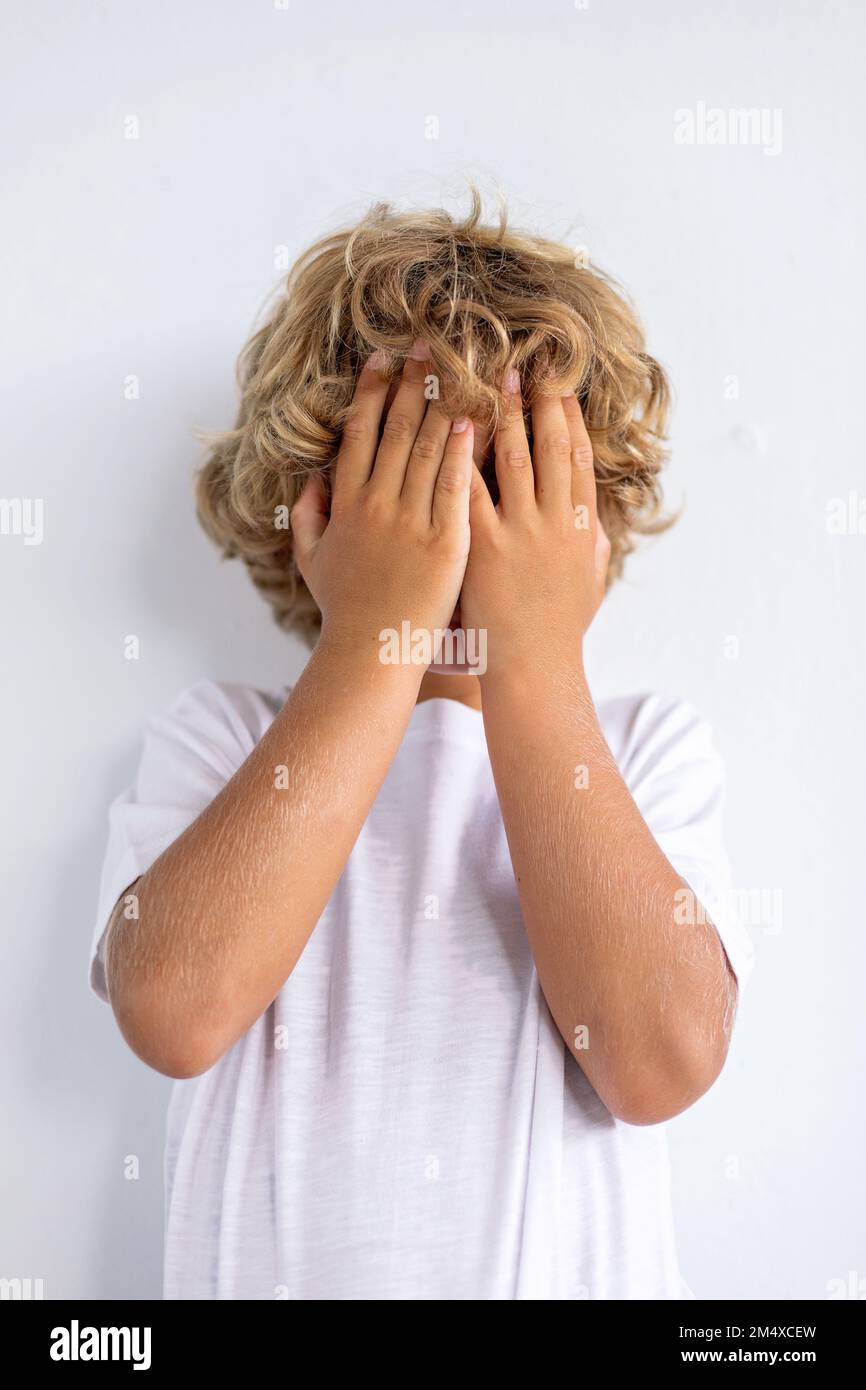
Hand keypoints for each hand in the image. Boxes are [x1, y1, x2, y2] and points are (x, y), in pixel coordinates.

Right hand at [290, 344, 473, 659]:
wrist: (372, 653)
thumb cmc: (344, 610)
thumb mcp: (311, 560)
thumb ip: (308, 515)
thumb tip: (311, 478)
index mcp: (346, 503)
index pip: (360, 432)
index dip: (373, 391)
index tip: (386, 358)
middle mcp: (376, 504)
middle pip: (397, 428)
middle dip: (413, 380)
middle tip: (429, 342)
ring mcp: (411, 522)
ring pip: (430, 448)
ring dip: (444, 402)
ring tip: (459, 366)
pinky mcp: (445, 543)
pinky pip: (456, 487)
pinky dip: (464, 451)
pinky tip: (475, 419)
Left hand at [460, 369, 609, 678]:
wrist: (533, 669)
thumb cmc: (557, 631)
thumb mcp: (589, 583)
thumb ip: (590, 544)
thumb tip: (593, 517)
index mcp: (581, 525)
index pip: (578, 456)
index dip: (569, 417)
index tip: (560, 385)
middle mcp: (555, 520)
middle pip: (548, 444)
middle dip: (536, 400)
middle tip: (523, 364)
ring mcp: (521, 531)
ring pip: (511, 456)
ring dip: (500, 412)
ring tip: (488, 378)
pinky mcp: (483, 547)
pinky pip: (468, 489)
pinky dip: (459, 454)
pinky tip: (448, 425)